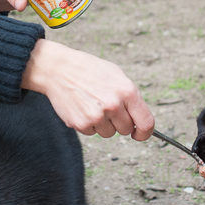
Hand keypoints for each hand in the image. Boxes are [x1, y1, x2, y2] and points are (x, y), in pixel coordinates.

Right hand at [21, 39, 153, 140]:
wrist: (59, 69)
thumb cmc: (89, 70)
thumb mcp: (116, 76)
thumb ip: (130, 98)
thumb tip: (139, 119)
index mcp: (127, 92)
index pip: (146, 123)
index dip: (144, 133)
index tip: (140, 134)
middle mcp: (114, 105)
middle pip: (126, 129)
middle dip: (119, 122)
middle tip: (107, 107)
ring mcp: (97, 116)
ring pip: (109, 133)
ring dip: (103, 124)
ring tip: (93, 104)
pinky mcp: (81, 124)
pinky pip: (92, 133)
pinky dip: (88, 124)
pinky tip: (82, 107)